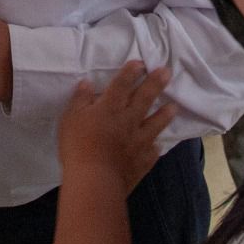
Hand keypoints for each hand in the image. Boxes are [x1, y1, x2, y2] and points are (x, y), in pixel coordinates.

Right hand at [58, 61, 175, 194]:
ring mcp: (138, 141)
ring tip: (173, 106)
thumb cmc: (78, 146)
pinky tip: (157, 146)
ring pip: (155, 124)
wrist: (95, 180)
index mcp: (109, 108)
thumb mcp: (71, 118)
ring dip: (164, 114)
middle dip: (155, 83)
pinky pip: (152, 152)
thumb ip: (80, 100)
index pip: (121, 85)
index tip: (140, 63)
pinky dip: (155, 148)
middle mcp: (128, 121)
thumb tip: (86, 83)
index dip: (130, 72)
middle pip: (144, 99)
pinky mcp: (142, 161)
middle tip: (167, 72)